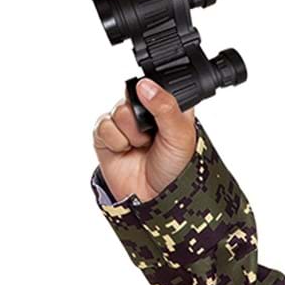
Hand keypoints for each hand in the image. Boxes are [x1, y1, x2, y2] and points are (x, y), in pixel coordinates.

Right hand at [91, 76, 196, 204]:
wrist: (157, 201)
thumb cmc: (176, 170)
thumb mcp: (180, 136)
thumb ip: (166, 107)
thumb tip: (145, 85)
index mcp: (167, 106)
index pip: (154, 84)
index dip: (154, 95)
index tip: (160, 114)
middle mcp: (145, 112)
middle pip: (131, 94)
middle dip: (141, 118)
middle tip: (152, 137)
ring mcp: (125, 124)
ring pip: (118, 110)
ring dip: (130, 132)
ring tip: (141, 147)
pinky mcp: (106, 137)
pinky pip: (103, 126)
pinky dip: (116, 141)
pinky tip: (126, 151)